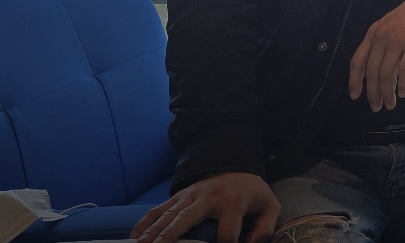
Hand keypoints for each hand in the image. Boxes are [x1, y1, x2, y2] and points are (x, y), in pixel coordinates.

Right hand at [132, 172, 279, 242]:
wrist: (236, 168)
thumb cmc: (252, 193)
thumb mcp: (269, 206)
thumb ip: (266, 227)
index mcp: (234, 202)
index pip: (228, 232)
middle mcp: (209, 198)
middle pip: (187, 218)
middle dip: (171, 235)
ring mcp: (190, 196)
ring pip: (169, 214)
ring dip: (153, 231)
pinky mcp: (178, 196)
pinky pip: (158, 209)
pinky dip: (144, 222)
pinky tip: (134, 237)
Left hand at [348, 0, 404, 110]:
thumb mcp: (388, 25)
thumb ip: (380, 43)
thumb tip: (378, 69)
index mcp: (372, 34)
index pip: (357, 61)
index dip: (355, 81)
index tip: (355, 96)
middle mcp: (381, 39)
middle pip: (372, 72)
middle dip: (373, 93)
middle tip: (376, 107)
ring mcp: (397, 42)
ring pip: (387, 74)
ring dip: (387, 93)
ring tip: (390, 104)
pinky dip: (403, 84)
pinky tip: (404, 93)